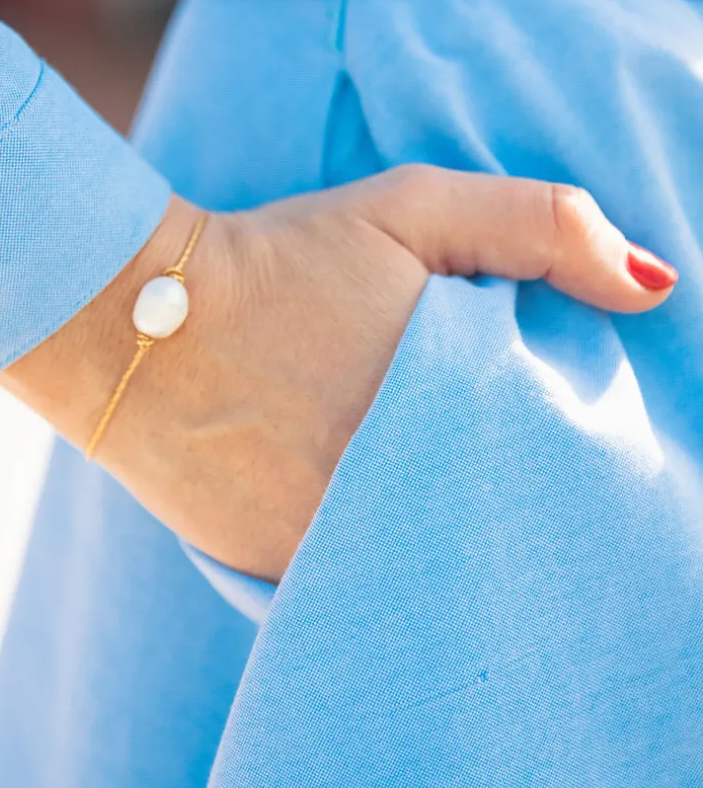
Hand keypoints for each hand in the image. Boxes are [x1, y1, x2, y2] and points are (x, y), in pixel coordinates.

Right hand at [0, 166, 676, 580]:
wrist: (136, 322)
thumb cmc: (283, 257)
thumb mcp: (415, 208)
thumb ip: (544, 229)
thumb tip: (656, 285)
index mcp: (455, 411)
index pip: (556, 456)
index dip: (556, 438)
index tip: (530, 416)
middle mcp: (403, 494)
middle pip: (496, 514)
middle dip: (496, 482)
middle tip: (452, 433)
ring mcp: (338, 544)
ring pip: (427, 557)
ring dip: (433, 522)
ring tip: (385, 456)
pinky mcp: (283, 573)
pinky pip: (358, 579)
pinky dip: (370, 547)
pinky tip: (342, 489)